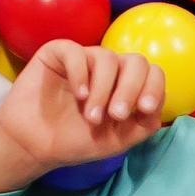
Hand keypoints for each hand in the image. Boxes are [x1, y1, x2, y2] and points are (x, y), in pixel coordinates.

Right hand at [0, 42, 166, 191]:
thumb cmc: (76, 140)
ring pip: (108, 58)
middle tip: (117, 115)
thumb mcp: (117, 140)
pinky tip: (79, 95)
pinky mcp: (59, 53)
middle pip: (136, 62)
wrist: (35, 144)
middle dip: (131, 89)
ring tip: (91, 116)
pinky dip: (81, 73)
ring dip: (103, 90)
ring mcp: (85, 59)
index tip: (144, 110)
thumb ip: (143, 126)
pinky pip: (76, 52)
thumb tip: (159, 110)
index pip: (152, 74)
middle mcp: (110, 69)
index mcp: (127, 86)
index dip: (153, 88)